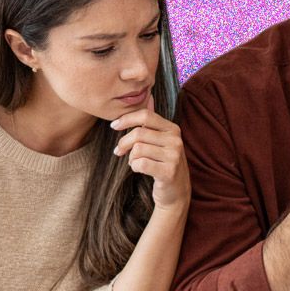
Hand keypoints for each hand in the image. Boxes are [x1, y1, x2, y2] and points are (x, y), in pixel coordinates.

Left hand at [111, 96, 189, 211]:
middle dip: (124, 143)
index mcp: (173, 129)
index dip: (126, 119)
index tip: (113, 126)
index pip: (145, 115)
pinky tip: (139, 169)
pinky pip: (140, 164)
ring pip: (138, 149)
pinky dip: (134, 167)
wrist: (176, 193)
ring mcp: (174, 156)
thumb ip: (153, 122)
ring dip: (131, 158)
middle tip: (118, 151)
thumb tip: (148, 97)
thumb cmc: (163, 164)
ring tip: (135, 163)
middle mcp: (176, 140)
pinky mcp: (169, 172)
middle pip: (138, 133)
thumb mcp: (161, 141)